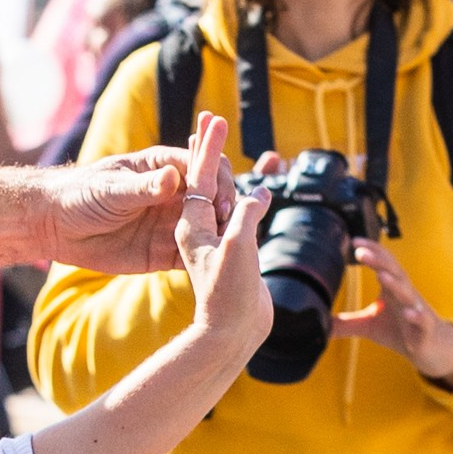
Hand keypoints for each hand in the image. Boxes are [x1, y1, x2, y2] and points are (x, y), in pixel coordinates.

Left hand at [39, 147, 229, 273]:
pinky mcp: (162, 253)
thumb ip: (144, 187)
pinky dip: (204, 263)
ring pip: (207, 229)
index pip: (203, 168)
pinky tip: (214, 271)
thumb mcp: (113, 188)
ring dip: (219, 237)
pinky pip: (190, 257)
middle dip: (223, 209)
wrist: (57, 226)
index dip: (217, 180)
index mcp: (165, 169)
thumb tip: (173, 178)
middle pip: (212, 199)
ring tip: (227, 248)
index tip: (221, 197)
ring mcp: (170, 225)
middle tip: (226, 224)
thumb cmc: (82, 194)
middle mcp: (174, 196)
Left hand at [173, 112, 270, 367]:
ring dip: (229, 168)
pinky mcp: (230, 251)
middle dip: (209, 149)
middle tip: (211, 119)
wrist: (231, 333)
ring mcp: (214, 239)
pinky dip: (248, 196)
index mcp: (192, 225)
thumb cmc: (228, 295)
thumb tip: (257, 193)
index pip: (197, 176)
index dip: (207, 147)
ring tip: (232, 145)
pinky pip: (239, 215)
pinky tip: (260, 188)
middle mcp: (199, 229)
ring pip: (223, 195)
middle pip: (203, 179)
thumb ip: (244, 217)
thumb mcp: (236, 249)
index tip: (213, 119)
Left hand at [336, 235, 452, 388]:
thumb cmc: (400, 331)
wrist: (431, 348)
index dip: (371, 252)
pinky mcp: (424, 329)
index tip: (353, 241)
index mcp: (392, 290)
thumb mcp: (368, 326)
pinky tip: (409, 312)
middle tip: (362, 251)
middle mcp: (405, 295)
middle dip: (379, 261)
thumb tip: (318, 324)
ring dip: (396, 284)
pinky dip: (416, 316)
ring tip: (382, 276)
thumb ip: (345, 323)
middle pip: (394, 273)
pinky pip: (422, 320)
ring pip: (408, 294)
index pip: (383, 265)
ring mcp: (416, 311)